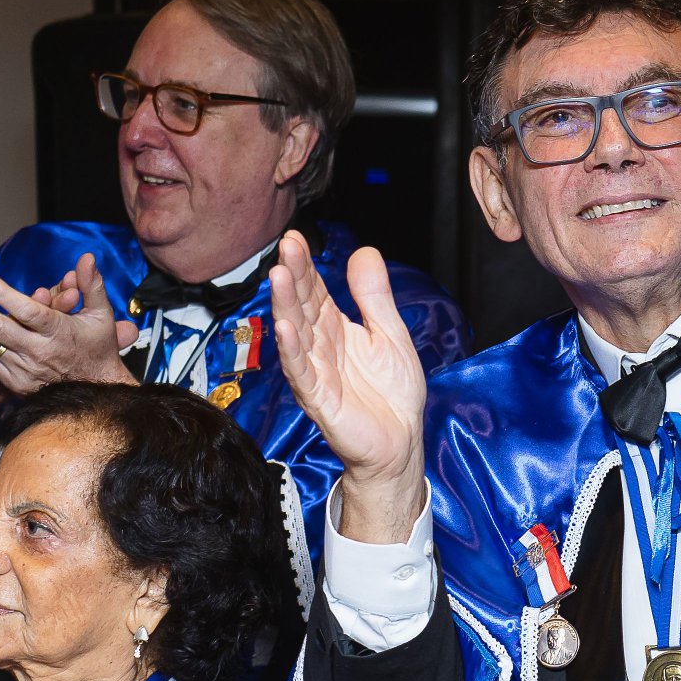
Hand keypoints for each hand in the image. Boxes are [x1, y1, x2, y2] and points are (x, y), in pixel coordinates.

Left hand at [0, 256, 138, 433]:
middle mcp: (40, 352)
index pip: (27, 311)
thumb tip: (86, 258)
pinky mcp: (15, 382)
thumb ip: (91, 284)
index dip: (2, 293)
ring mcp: (25, 370)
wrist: (95, 392)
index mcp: (60, 333)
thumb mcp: (101, 314)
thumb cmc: (97, 348)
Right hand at [268, 231, 427, 538]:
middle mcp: (320, 347)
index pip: (315, 291)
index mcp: (335, 329)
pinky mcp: (319, 400)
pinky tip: (285, 330)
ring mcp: (316, 372)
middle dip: (293, 277)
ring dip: (286, 306)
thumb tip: (364, 252)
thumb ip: (375, 296)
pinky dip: (292, 352)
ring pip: (295, 334)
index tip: (295, 238)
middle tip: (286, 247)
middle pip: (301, 307)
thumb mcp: (390, 333)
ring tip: (280, 277)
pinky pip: (302, 373)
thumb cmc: (392, 393)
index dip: (306, 265)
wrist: (401, 442)